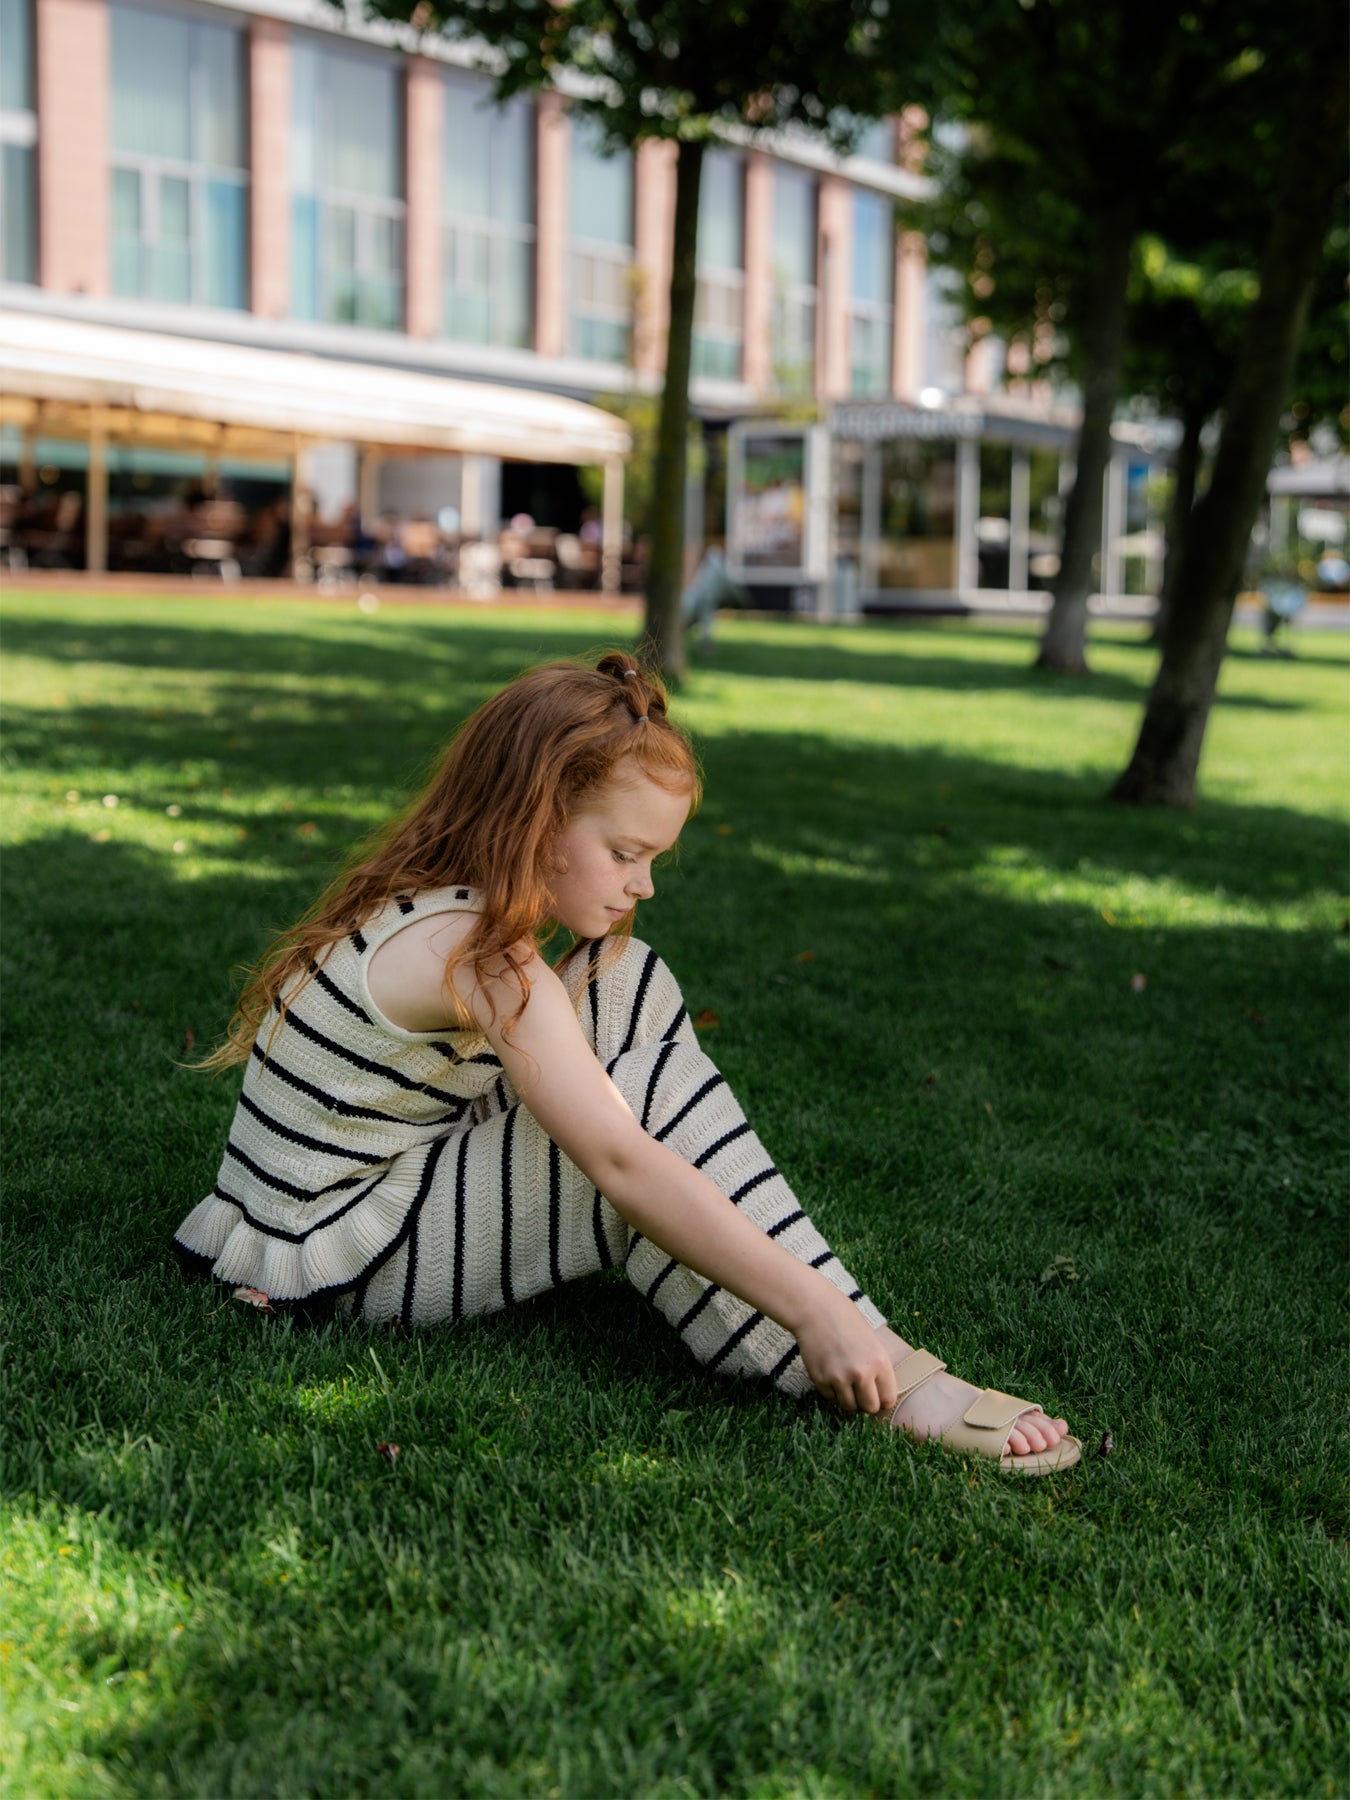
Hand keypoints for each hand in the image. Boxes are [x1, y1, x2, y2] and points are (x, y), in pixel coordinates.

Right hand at [793, 1295, 898, 1417]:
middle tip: (860, 1393)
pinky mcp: (821, 1380)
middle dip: (866, 1403)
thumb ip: (878, 1369)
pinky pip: (830, 1399)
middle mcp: (861, 1373)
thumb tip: (881, 1398)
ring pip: (849, 1407)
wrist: (816, 1310)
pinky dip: (832, 1392)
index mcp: (879, 1362)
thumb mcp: (872, 1343)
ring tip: (845, 1382)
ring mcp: (840, 1378)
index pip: (888, 1399)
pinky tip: (831, 1374)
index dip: (883, 1400)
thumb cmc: (847, 1322)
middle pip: (870, 1408)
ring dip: (848, 1399)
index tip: (877, 1396)